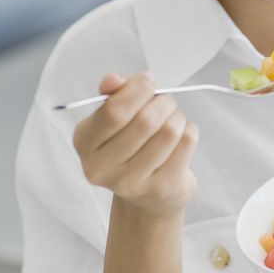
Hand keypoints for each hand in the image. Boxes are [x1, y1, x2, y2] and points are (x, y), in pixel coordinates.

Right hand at [73, 72, 198, 216]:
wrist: (147, 193)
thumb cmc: (130, 144)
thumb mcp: (114, 117)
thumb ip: (113, 94)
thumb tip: (113, 79)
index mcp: (84, 142)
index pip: (114, 112)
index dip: (137, 90)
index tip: (148, 80)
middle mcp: (101, 168)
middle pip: (146, 121)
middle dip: (162, 101)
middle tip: (165, 101)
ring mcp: (131, 182)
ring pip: (170, 131)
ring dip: (177, 116)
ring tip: (172, 119)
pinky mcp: (161, 188)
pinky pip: (186, 143)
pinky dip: (189, 130)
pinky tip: (180, 136)